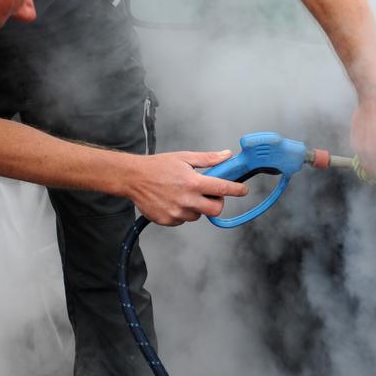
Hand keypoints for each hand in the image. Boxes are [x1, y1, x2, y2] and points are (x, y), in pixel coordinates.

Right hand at [127, 150, 248, 225]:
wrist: (133, 178)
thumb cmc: (157, 166)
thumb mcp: (184, 158)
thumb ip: (208, 159)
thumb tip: (226, 155)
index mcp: (193, 182)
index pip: (223, 188)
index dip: (237, 190)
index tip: (243, 190)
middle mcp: (186, 199)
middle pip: (215, 209)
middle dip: (217, 202)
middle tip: (210, 194)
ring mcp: (177, 212)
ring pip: (199, 214)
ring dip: (198, 206)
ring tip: (185, 194)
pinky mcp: (168, 220)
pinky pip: (184, 219)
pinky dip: (184, 212)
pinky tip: (174, 200)